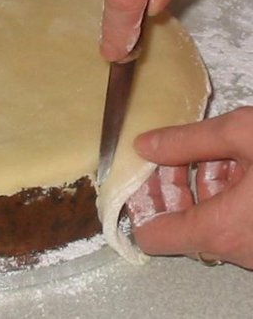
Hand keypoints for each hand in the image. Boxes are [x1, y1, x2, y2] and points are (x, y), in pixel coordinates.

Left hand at [127, 107, 252, 267]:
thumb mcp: (244, 134)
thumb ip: (187, 140)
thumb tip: (142, 145)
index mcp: (221, 230)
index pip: (150, 235)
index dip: (140, 202)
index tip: (144, 172)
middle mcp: (238, 250)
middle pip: (179, 223)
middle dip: (172, 184)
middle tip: (178, 153)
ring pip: (209, 221)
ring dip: (202, 185)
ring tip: (218, 152)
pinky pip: (236, 223)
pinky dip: (228, 197)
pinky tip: (239, 165)